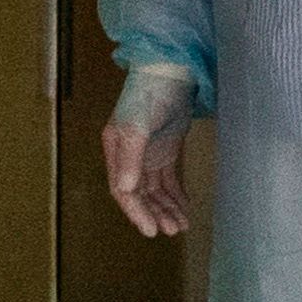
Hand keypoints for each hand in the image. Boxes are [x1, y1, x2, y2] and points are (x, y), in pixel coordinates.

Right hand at [99, 68, 197, 240]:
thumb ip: (131, 157)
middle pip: (140, 193)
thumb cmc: (150, 94)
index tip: (151, 230)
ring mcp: (148, 153)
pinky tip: (185, 209)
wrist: (172, 71)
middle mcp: (129, 155)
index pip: (123, 189)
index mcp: (116, 149)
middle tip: (173, 230)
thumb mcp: (137, 125)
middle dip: (155, 214)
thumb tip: (125, 189)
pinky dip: (176, 195)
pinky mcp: (166, 150)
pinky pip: (169, 179)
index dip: (136, 212)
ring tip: (182, 226)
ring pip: (155, 189)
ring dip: (167, 208)